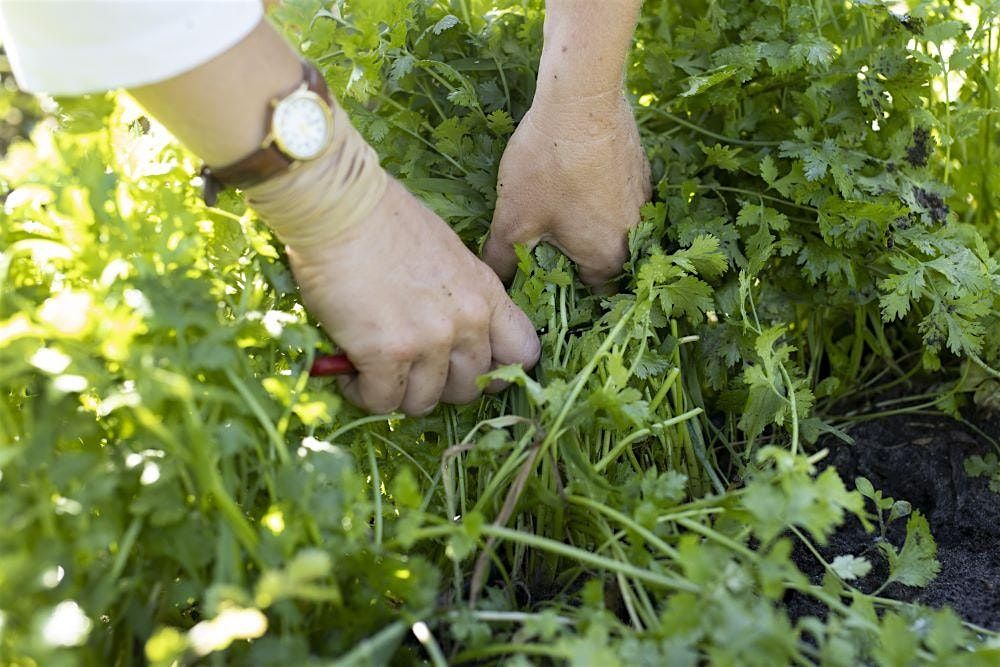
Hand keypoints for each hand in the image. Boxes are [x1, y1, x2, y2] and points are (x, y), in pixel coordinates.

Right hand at [287, 178, 539, 414]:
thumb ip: (458, 294)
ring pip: (425, 402)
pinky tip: (349, 368)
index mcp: (485, 293)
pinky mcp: (387, 354)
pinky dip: (362, 392)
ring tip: (373, 368)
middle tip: (408, 367)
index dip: (495, 371)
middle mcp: (467, 321)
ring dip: (397, 392)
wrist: (339, 206)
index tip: (466, 366)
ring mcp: (430, 340)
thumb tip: (444, 331)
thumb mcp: (445, 252)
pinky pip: (382, 402)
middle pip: (469, 388)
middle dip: (437, 385)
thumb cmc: (382, 219)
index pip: (522, 353)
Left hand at [484, 93, 650, 286]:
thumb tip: (493, 283)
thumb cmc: (547, 166)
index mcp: (608, 258)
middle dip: (573, 257)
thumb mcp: (513, 219)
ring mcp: (643, 202)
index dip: (562, 289)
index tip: (538, 274)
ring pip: (611, 229)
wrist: (582, 99)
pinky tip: (571, 180)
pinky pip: (618, 200)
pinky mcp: (641, 173)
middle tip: (540, 241)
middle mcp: (636, 236)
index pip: (589, 293)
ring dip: (586, 227)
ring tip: (553, 208)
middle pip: (602, 262)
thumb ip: (501, 260)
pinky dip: (597, 199)